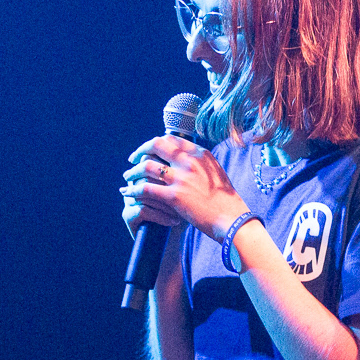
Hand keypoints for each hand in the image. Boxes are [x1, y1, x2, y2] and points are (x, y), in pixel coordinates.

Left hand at [121, 134, 248, 240]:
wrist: (232, 219)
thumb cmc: (225, 201)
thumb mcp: (215, 174)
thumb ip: (199, 164)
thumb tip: (184, 158)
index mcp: (200, 154)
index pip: (171, 139)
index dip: (156, 143)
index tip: (149, 150)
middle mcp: (190, 161)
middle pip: (156, 145)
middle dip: (141, 151)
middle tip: (133, 159)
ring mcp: (182, 178)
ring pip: (147, 166)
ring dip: (133, 171)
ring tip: (127, 177)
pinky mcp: (175, 197)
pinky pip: (146, 188)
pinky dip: (134, 189)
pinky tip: (128, 192)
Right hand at [121, 154, 182, 237]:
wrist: (172, 241)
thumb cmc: (184, 214)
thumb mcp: (187, 192)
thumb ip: (185, 173)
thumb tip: (195, 156)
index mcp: (147, 173)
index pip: (152, 160)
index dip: (168, 170)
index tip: (186, 181)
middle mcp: (135, 183)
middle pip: (147, 175)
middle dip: (167, 187)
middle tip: (184, 197)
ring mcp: (129, 199)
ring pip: (145, 192)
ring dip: (166, 205)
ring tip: (181, 213)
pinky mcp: (127, 215)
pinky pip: (142, 210)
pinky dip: (161, 216)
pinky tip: (174, 222)